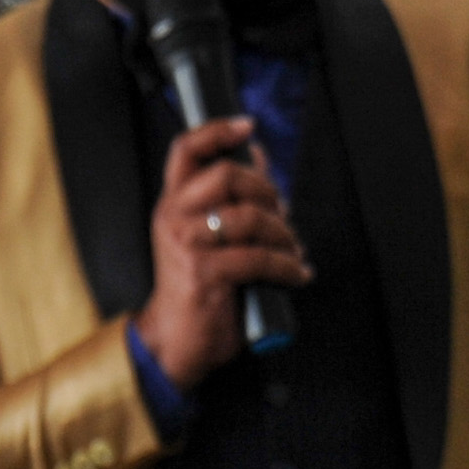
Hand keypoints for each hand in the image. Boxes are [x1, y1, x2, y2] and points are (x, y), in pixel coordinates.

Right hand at [139, 118, 309, 389]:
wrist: (174, 342)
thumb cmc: (195, 292)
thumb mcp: (204, 239)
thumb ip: (227, 201)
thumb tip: (259, 158)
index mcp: (172, 205)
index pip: (185, 150)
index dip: (217, 130)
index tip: (248, 126)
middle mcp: (174, 218)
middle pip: (226, 175)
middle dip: (266, 190)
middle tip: (282, 211)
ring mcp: (188, 245)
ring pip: (248, 216)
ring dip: (283, 233)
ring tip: (292, 250)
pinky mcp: (206, 274)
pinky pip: (258, 258)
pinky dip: (287, 266)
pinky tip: (296, 274)